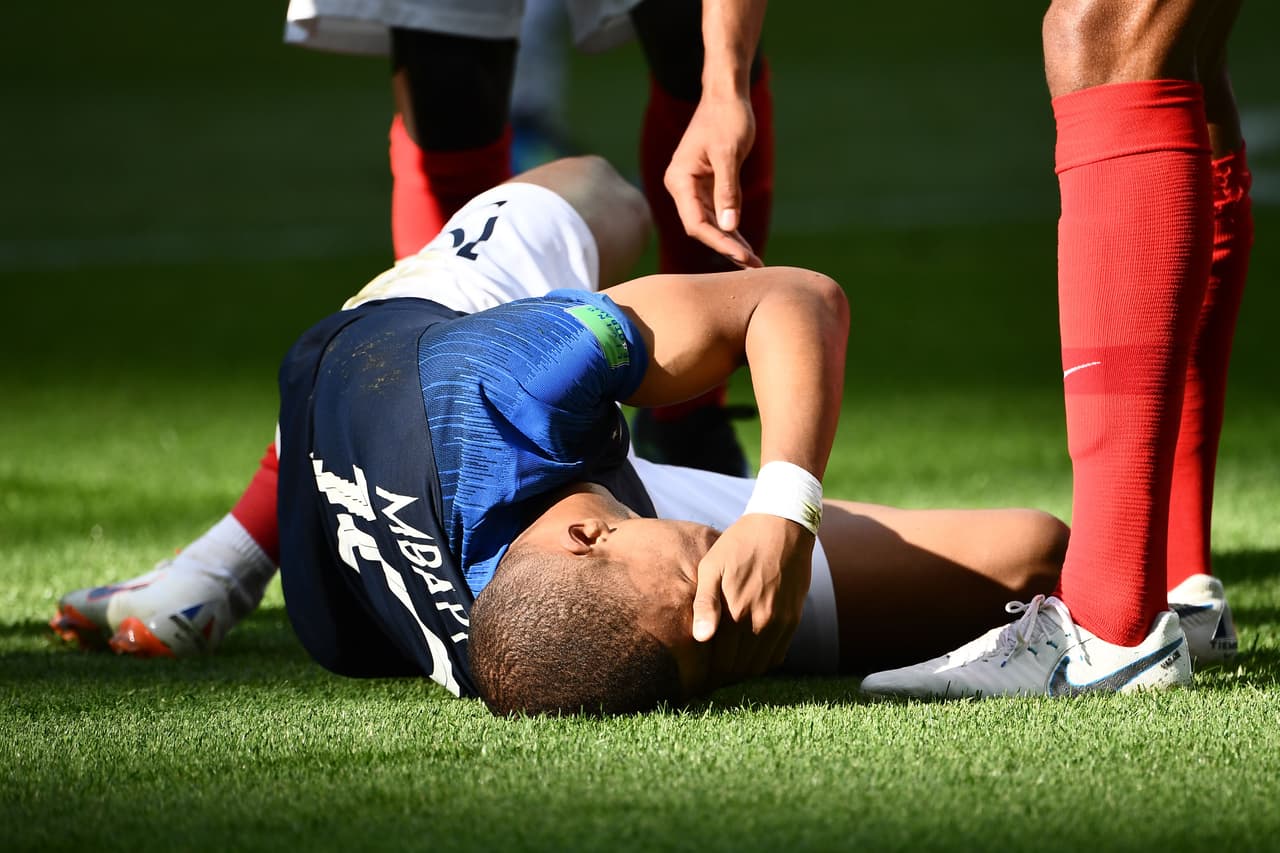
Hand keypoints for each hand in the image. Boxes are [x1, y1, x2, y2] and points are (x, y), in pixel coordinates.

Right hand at [663, 94, 762, 268]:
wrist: (726, 94)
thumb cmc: (727, 118)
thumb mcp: (729, 154)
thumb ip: (728, 191)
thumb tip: (729, 228)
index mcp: (679, 180)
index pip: (696, 223)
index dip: (719, 242)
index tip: (743, 256)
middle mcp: (681, 186)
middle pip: (702, 228)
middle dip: (727, 247)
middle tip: (754, 265)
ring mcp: (692, 187)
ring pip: (710, 224)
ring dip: (730, 242)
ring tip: (753, 261)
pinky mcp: (706, 185)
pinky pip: (717, 213)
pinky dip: (731, 228)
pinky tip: (745, 245)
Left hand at [691, 514, 812, 685]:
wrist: (782, 527)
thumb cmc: (739, 544)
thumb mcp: (712, 567)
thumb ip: (705, 604)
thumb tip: (701, 639)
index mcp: (736, 613)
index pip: (721, 662)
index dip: (708, 674)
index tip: (698, 676)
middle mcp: (760, 623)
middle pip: (740, 669)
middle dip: (723, 675)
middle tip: (709, 674)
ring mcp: (780, 623)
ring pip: (760, 666)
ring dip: (743, 671)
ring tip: (727, 665)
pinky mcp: (793, 619)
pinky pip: (778, 655)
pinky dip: (763, 661)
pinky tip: (749, 653)